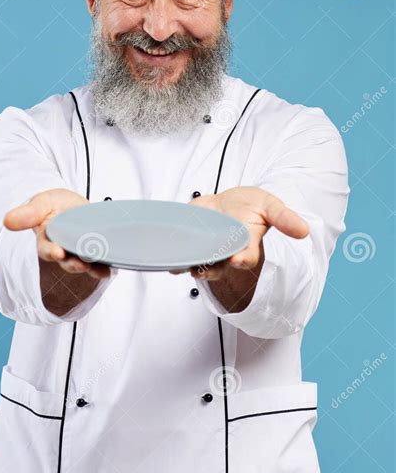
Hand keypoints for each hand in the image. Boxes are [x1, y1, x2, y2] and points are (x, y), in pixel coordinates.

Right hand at [4, 188, 110, 279]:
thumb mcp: (41, 203)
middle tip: (80, 264)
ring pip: (83, 264)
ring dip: (89, 268)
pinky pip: (99, 264)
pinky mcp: (96, 253)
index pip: (46, 249)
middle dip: (73, 264)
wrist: (74, 206)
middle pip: (67, 262)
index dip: (51, 252)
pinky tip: (108, 270)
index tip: (57, 252)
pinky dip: (103, 268)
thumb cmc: (55, 205)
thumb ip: (27, 214)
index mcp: (47, 240)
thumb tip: (6, 221)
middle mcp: (63, 251)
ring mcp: (79, 253)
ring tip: (95, 267)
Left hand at [173, 186, 308, 281]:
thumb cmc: (251, 206)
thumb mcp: (270, 206)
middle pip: (218, 267)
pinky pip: (181, 255)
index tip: (237, 260)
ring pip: (198, 264)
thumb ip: (284, 219)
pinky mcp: (189, 243)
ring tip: (183, 265)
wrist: (227, 203)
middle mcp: (225, 253)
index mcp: (246, 246)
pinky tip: (168, 259)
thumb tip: (304, 231)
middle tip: (203, 269)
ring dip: (190, 266)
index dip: (242, 260)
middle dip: (211, 269)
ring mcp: (206, 249)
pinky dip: (174, 258)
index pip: (246, 258)